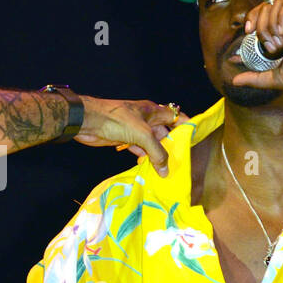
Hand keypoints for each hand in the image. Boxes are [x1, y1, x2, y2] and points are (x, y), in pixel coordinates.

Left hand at [74, 98, 188, 176]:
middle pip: (164, 133)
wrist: (87, 121)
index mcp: (153, 111)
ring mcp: (135, 130)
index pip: (176, 117)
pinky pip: (139, 150)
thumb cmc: (116, 120)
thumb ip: (157, 152)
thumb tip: (165, 170)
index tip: (195, 139)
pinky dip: (144, 158)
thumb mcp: (142, 135)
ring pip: (151, 144)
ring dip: (157, 155)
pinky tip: (149, 168)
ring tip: (166, 170)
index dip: (186, 126)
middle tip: (180, 162)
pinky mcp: (124, 139)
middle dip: (172, 146)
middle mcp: (146, 119)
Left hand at [229, 0, 282, 96]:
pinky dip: (282, 15)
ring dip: (270, 23)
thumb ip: (256, 78)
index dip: (252, 18)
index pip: (264, 13)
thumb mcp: (276, 77)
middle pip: (267, 6)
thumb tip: (235, 81)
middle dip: (261, 24)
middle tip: (268, 43)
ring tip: (278, 41)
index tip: (248, 32)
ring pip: (277, 3)